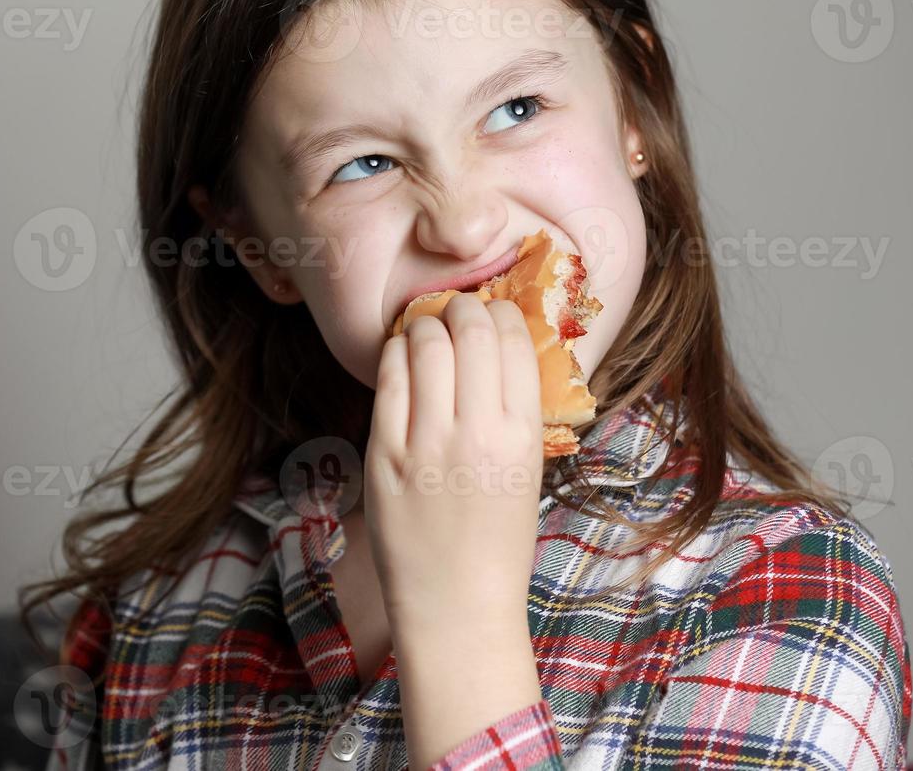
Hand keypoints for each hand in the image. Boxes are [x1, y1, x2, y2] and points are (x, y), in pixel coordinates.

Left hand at [363, 292, 544, 638]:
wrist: (457, 606)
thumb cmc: (499, 542)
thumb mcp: (528, 472)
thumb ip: (514, 413)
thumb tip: (498, 350)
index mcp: (523, 435)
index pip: (513, 341)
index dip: (501, 312)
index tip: (492, 313)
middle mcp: (477, 432)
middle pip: (469, 330)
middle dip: (463, 306)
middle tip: (457, 310)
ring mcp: (426, 442)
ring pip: (424, 344)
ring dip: (425, 324)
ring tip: (426, 329)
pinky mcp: (384, 453)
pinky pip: (387, 380)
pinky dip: (394, 353)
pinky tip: (400, 354)